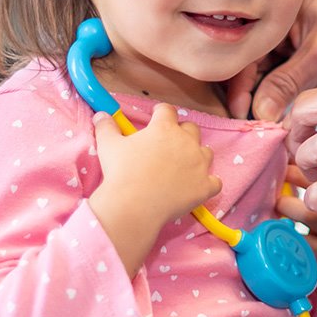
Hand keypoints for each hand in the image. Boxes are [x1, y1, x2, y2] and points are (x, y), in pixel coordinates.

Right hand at [88, 104, 221, 274]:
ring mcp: (200, 164)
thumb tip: (101, 115)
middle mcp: (187, 142)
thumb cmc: (120, 172)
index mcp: (164, 128)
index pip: (167, 110)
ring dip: (197, 156)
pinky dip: (209, 184)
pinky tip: (199, 187)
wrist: (134, 205)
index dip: (161, 113)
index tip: (156, 118)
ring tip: (183, 166)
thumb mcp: (109, 145)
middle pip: (191, 129)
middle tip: (168, 145)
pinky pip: (215, 182)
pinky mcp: (205, 186)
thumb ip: (106, 127)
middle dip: (182, 133)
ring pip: (206, 152)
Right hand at [227, 0, 316, 121]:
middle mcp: (280, 26)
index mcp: (277, 12)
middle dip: (254, 96)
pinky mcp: (307, 58)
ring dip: (271, 100)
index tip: (242, 115)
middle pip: (254, 67)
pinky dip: (288, 97)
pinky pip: (289, 81)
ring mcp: (294, 43)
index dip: (239, 85)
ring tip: (271, 125)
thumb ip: (286, 83)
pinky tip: (286, 117)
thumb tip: (259, 112)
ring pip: (271, 77)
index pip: (245, 51)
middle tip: (255, 126)